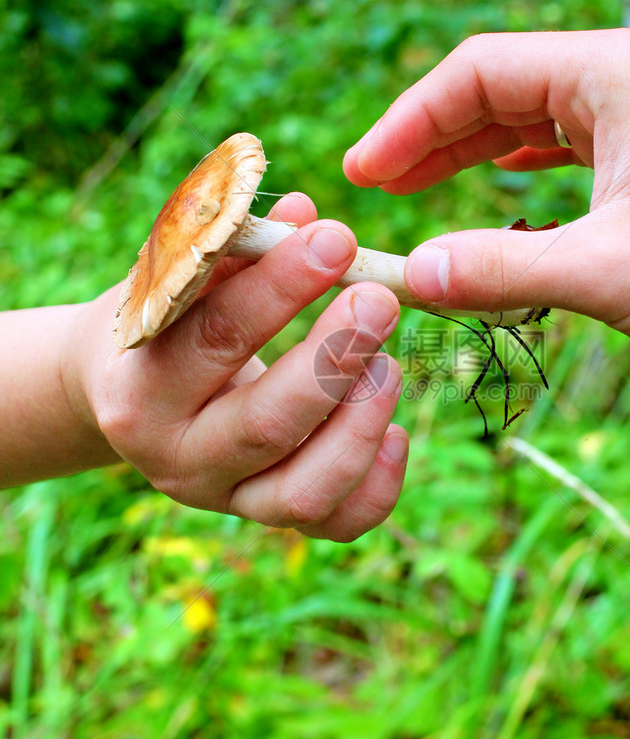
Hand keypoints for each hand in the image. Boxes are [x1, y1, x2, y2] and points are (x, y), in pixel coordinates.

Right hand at [3, 194, 407, 539]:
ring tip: (390, 366)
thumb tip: (306, 215)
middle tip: (380, 300)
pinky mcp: (265, 519)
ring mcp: (224, 500)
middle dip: (335, 360)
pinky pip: (336, 524)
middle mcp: (176, 458)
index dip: (282, 288)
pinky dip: (378, 484)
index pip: (216, 337)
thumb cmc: (163, 315)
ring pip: (305, 493)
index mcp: (140, 388)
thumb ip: (235, 248)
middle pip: (266, 425)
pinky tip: (396, 430)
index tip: (337, 239)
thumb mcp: (177, 277)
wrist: (124, 392)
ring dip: (361, 425)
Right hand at [344, 30, 629, 366]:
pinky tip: (486, 195)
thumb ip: (500, 269)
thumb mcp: (606, 272)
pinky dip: (511, 174)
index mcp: (607, 74)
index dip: (408, 122)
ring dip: (464, 155)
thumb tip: (410, 275)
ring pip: (522, 120)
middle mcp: (617, 80)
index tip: (363, 175)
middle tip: (372, 191)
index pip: (476, 72)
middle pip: (493, 89)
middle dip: (427, 138)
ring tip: (407, 194)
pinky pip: (557, 151)